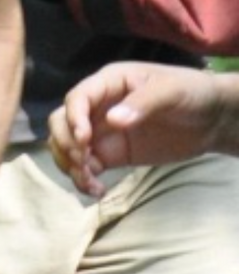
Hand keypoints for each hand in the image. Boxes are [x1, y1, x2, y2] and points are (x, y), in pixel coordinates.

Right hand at [49, 62, 233, 193]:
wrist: (213, 120)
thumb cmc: (192, 94)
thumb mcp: (171, 91)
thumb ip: (143, 103)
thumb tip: (112, 121)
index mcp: (108, 83)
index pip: (77, 98)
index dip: (74, 119)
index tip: (85, 141)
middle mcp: (97, 107)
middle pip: (61, 123)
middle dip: (66, 144)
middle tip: (84, 162)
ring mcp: (101, 132)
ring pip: (66, 147)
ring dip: (70, 165)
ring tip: (91, 182)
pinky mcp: (110, 154)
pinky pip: (85, 167)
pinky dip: (83, 179)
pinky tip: (98, 190)